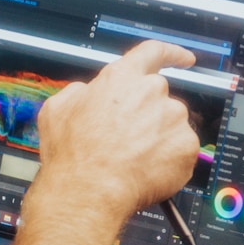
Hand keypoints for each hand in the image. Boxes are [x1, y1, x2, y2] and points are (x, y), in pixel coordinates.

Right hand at [35, 40, 198, 228]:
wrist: (89, 191)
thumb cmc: (72, 155)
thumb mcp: (57, 110)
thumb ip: (79, 92)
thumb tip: (89, 92)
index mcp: (121, 78)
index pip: (153, 53)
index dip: (171, 54)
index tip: (184, 59)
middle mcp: (152, 91)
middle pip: (159, 97)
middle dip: (149, 116)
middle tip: (129, 142)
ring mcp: (172, 118)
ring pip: (172, 125)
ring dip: (158, 139)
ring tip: (133, 161)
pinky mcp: (186, 146)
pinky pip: (182, 151)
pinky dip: (169, 161)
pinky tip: (147, 172)